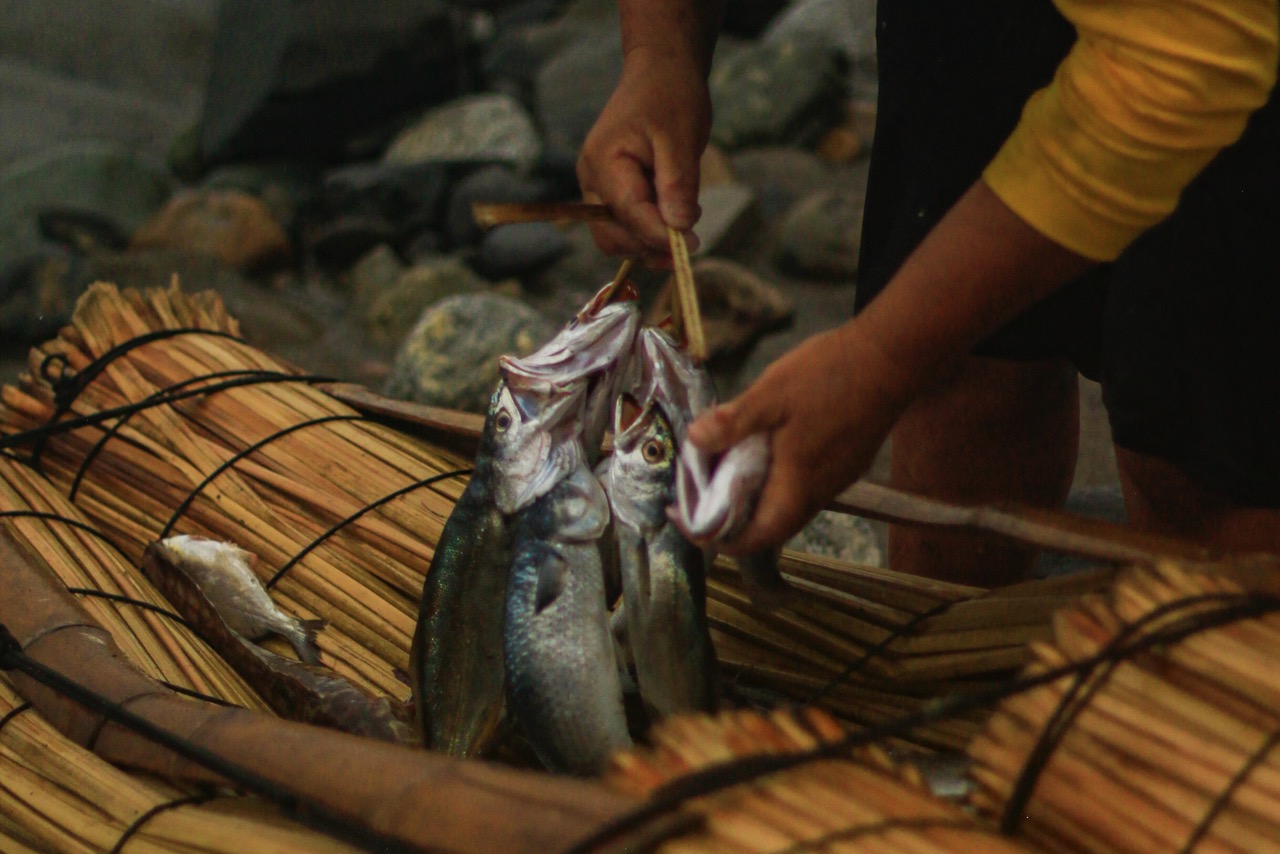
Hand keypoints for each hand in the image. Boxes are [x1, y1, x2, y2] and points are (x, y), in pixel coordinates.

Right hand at [576, 46, 710, 265]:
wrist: (660, 71)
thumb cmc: (671, 96)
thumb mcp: (681, 137)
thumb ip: (677, 184)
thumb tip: (679, 228)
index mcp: (604, 162)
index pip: (628, 214)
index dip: (658, 235)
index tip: (691, 245)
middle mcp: (591, 179)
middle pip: (612, 236)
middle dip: (649, 245)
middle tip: (691, 242)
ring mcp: (597, 187)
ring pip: (617, 237)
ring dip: (650, 241)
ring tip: (685, 222)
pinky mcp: (611, 192)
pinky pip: (625, 225)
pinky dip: (649, 230)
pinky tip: (675, 216)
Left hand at [685, 322, 913, 552]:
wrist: (890, 358)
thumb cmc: (830, 376)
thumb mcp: (771, 394)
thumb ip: (733, 422)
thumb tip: (694, 440)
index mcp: (798, 484)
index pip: (760, 537)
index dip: (726, 540)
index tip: (697, 527)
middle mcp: (821, 491)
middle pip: (775, 525)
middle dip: (739, 522)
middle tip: (707, 501)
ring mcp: (838, 477)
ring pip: (792, 505)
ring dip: (761, 501)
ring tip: (730, 477)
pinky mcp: (849, 461)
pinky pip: (807, 486)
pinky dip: (781, 482)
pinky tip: (768, 455)